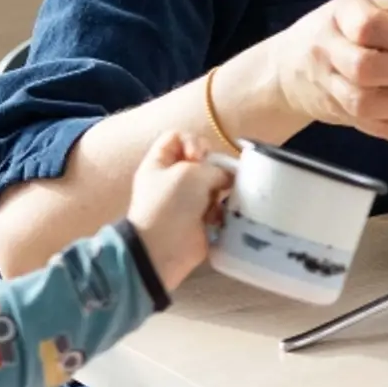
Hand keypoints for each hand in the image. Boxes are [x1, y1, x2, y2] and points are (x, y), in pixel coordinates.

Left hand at [128, 132, 228, 292]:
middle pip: (201, 161)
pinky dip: (224, 210)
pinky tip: (222, 216)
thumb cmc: (170, 204)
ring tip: (222, 199)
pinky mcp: (200, 220)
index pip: (178, 137)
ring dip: (221, 191)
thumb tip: (228, 178)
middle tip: (216, 179)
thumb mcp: (191, 173)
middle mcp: (172, 179)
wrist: (163, 248)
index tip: (200, 157)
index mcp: (159, 163)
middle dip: (213, 168)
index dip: (193, 141)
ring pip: (214, 184)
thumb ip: (215, 168)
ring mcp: (187, 201)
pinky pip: (219, 207)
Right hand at [242, 0, 387, 144]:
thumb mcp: (378, 7)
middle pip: (364, 68)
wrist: (289, 68)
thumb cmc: (347, 30)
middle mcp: (329, 50)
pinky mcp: (340, 116)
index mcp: (341, 15)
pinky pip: (371, 129)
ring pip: (363, 104)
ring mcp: (331, 87)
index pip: (367, 26)